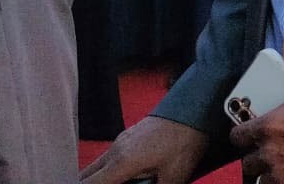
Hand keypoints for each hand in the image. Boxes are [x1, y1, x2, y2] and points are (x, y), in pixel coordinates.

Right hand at [79, 114, 209, 183]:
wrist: (196, 107)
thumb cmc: (186, 139)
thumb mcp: (174, 175)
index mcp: (122, 162)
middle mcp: (116, 149)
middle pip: (87, 175)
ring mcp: (121, 140)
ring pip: (99, 165)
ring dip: (104, 178)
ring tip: (123, 181)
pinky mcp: (129, 135)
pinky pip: (111, 156)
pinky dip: (112, 169)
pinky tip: (132, 174)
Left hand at [229, 37, 283, 183]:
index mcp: (269, 127)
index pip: (239, 136)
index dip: (242, 133)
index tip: (249, 131)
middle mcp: (270, 153)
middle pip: (247, 162)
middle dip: (254, 156)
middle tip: (265, 149)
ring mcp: (282, 174)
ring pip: (261, 178)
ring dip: (267, 172)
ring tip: (279, 165)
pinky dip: (283, 182)